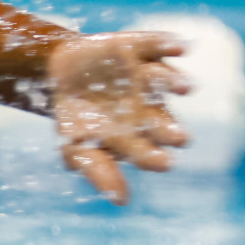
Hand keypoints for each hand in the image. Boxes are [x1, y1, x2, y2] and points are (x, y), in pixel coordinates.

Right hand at [48, 31, 189, 205]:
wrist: (59, 74)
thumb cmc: (75, 120)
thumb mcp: (76, 149)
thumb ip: (98, 171)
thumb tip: (121, 201)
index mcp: (137, 137)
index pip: (149, 151)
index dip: (154, 157)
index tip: (162, 163)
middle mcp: (148, 107)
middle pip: (163, 120)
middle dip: (170, 129)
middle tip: (180, 138)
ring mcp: (144, 77)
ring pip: (163, 81)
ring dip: (174, 83)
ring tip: (184, 88)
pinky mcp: (139, 47)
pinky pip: (157, 44)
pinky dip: (168, 44)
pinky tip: (181, 47)